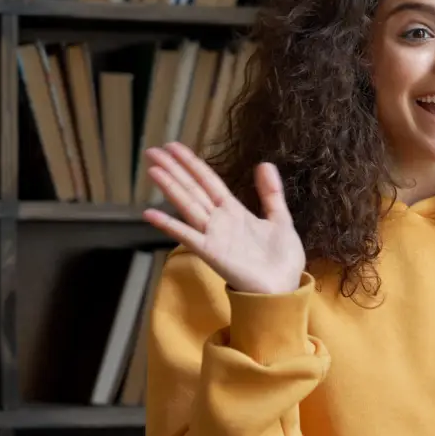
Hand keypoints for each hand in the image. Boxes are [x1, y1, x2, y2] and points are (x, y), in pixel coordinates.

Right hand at [141, 142, 305, 294]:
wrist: (284, 289)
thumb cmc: (281, 259)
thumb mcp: (280, 219)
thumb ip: (271, 193)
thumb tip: (264, 163)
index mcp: (235, 212)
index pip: (209, 181)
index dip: (192, 164)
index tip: (174, 147)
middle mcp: (219, 221)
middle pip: (193, 189)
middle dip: (174, 170)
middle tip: (152, 151)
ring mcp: (213, 236)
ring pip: (188, 206)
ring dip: (170, 188)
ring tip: (152, 170)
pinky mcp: (211, 253)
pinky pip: (187, 236)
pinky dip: (169, 225)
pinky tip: (150, 213)